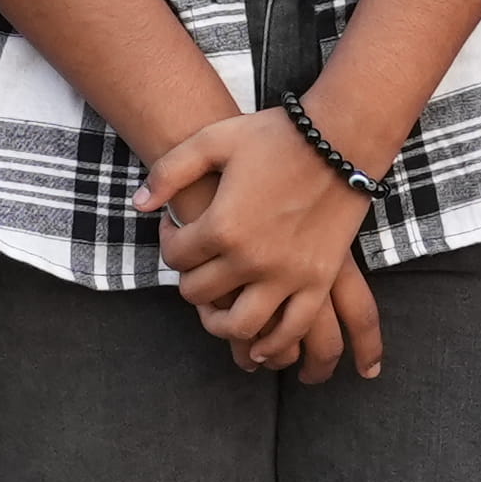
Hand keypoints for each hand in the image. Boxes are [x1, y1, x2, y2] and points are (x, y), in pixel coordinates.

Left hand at [147, 109, 380, 377]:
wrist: (341, 139)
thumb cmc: (276, 136)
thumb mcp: (214, 140)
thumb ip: (169, 171)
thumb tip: (139, 205)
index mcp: (221, 226)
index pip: (175, 257)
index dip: (169, 241)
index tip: (178, 227)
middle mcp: (250, 259)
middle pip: (199, 293)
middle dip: (189, 279)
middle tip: (197, 263)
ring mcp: (286, 275)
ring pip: (240, 325)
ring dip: (221, 325)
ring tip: (217, 310)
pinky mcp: (317, 281)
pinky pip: (290, 329)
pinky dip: (272, 345)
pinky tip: (259, 345)